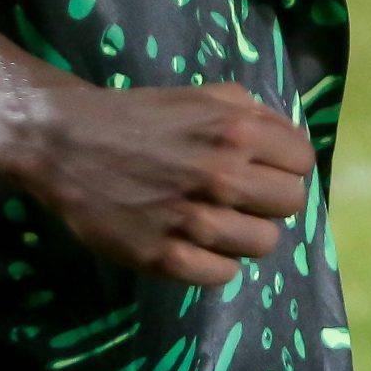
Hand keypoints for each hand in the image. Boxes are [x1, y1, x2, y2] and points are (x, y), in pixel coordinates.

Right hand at [5, 82, 315, 286]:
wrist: (69, 142)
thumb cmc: (140, 116)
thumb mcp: (201, 96)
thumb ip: (250, 112)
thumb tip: (289, 139)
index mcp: (235, 130)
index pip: (302, 161)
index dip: (286, 164)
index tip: (265, 169)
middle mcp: (222, 174)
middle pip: (290, 204)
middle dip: (269, 200)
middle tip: (241, 197)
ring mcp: (194, 219)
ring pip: (263, 243)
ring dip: (244, 233)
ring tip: (217, 222)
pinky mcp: (165, 257)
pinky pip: (224, 274)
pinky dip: (214, 262)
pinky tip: (194, 244)